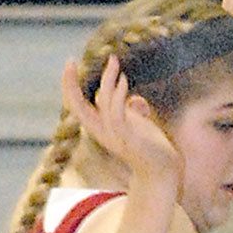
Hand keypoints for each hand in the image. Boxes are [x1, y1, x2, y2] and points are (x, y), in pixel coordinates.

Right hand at [61, 56, 180, 187]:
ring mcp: (115, 137)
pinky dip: (119, 95)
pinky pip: (117, 114)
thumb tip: (135, 100)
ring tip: (114, 62)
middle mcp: (102, 133)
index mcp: (100, 128)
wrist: (163, 172)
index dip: (69, 85)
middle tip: (70, 60)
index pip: (76, 106)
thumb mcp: (137, 126)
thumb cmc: (151, 148)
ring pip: (102, 103)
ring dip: (107, 79)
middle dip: (69, 84)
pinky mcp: (128, 139)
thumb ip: (132, 113)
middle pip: (76, 107)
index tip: (70, 62)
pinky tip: (124, 80)